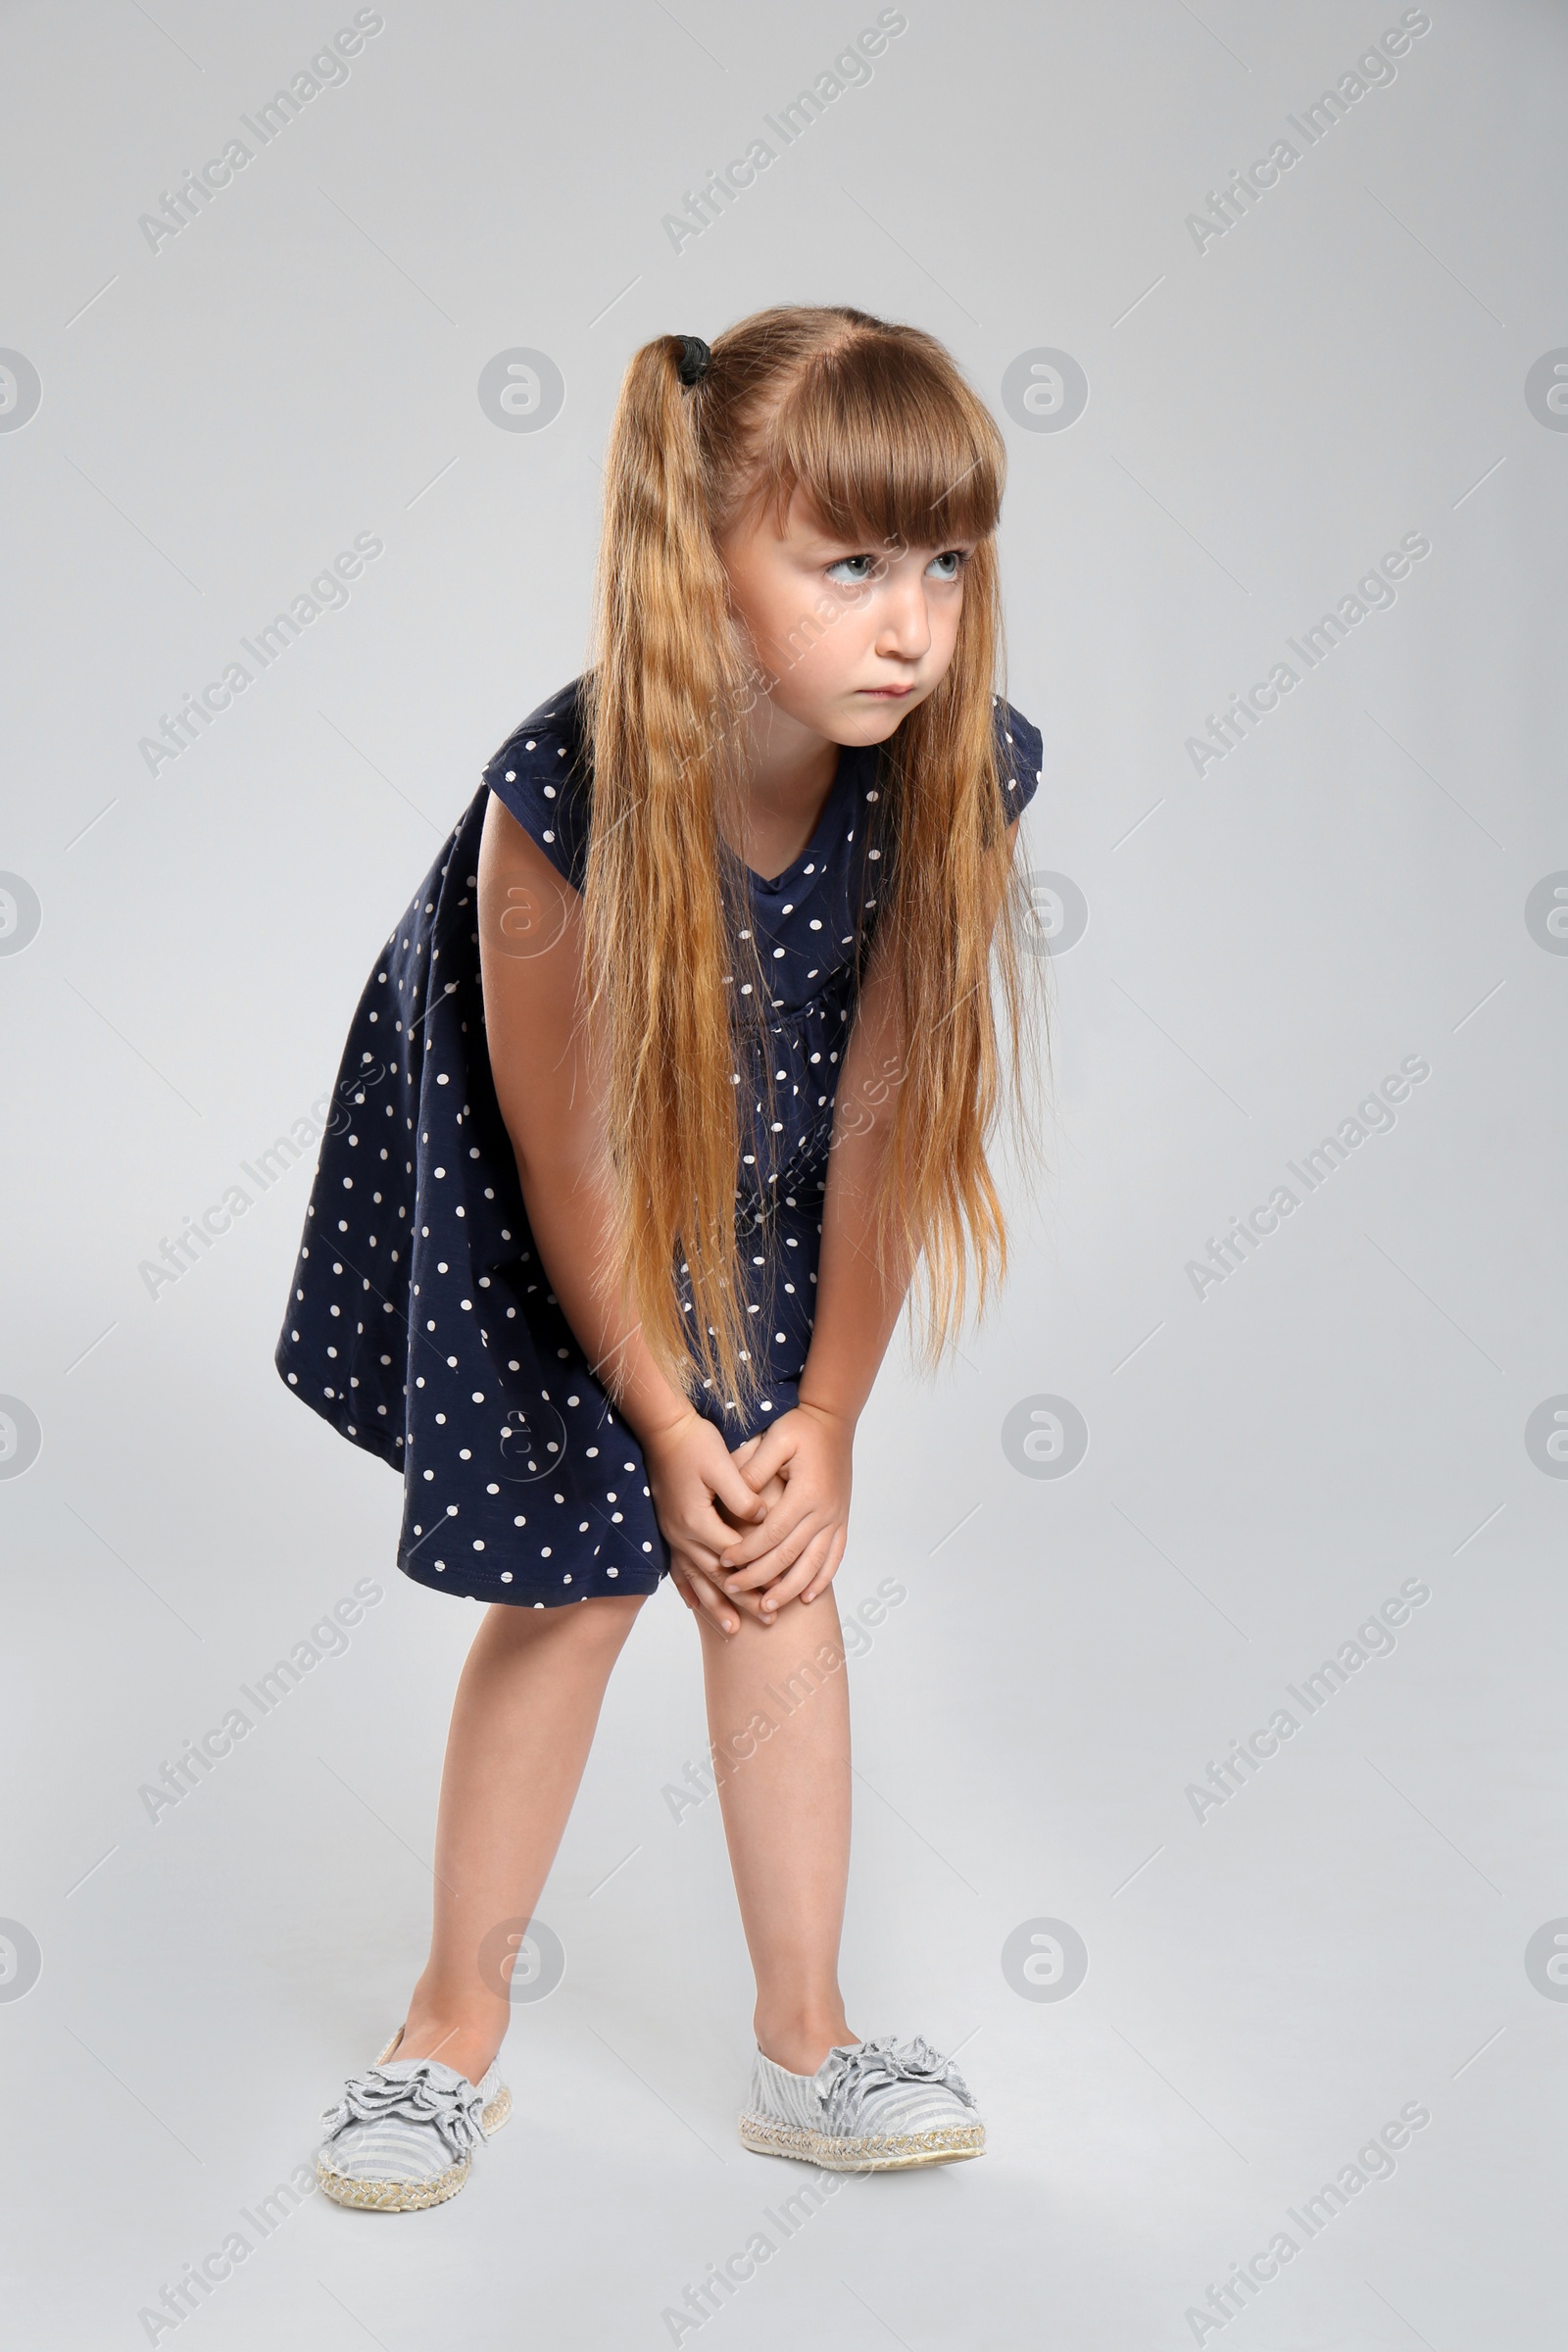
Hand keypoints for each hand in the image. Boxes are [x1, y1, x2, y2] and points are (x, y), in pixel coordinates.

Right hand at [642, 1411, 780, 1635]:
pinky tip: (695, 1606)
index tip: (781, 1588)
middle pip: (717, 1576)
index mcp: (698, 1519)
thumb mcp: (722, 1464)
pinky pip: (678, 1568)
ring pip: (696, 1578)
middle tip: (767, 1622)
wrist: (661, 1429)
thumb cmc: (695, 1442)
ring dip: (714, 1605)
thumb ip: (742, 1494)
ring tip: (732, 1630)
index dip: (759, 1573)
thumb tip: (765, 1518)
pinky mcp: (669, 1528)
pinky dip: (688, 1589)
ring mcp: (672, 1534)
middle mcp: (682, 1533)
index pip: (734, 1556)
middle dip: (741, 1600)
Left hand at [713, 1401, 852, 1617]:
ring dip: (789, 1588)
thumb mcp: (775, 1439)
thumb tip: (735, 1495)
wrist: (834, 1418)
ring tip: (767, 1607)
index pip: (770, 1534)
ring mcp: (836, 1517)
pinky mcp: (841, 1519)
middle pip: (789, 1556)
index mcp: (805, 1493)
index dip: (747, 1551)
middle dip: (759, 1577)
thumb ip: (754, 1467)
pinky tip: (807, 1597)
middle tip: (733, 1590)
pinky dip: (821, 1579)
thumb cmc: (801, 1427)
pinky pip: (834, 1556)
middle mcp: (823, 1511)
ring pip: (813, 1564)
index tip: (724, 1561)